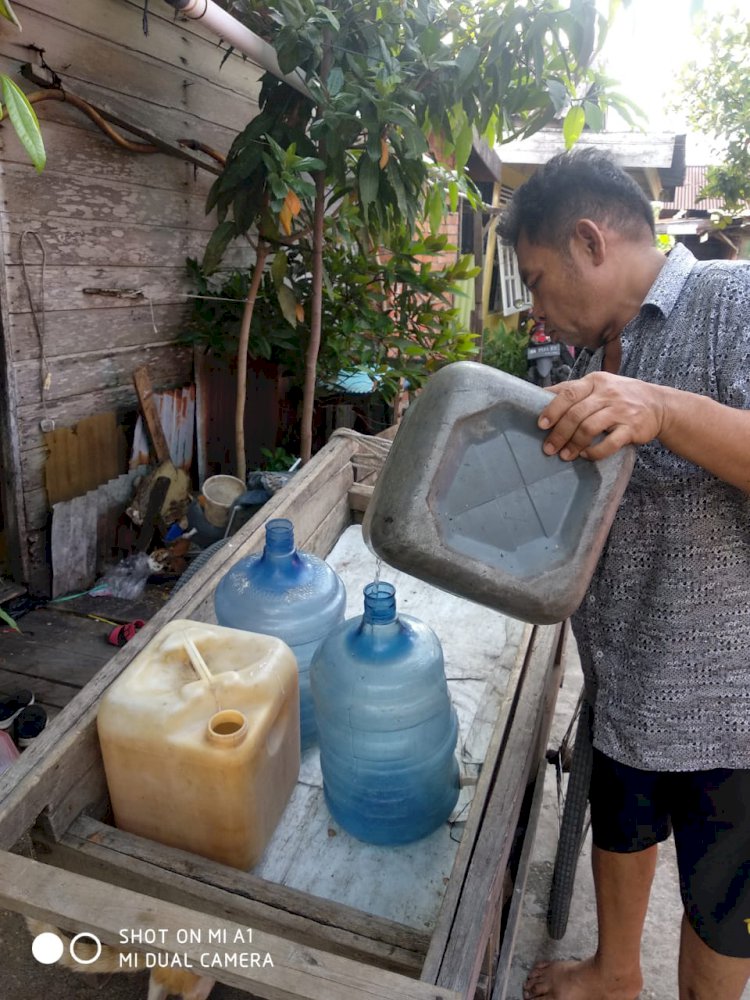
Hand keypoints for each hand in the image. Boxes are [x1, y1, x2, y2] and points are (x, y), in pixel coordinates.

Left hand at [538, 372, 666, 460]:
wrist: (659, 404)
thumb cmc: (620, 395)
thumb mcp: (598, 384)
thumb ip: (573, 389)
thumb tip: (539, 393)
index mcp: (595, 381)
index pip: (569, 393)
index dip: (553, 410)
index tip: (541, 425)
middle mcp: (607, 393)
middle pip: (576, 414)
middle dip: (559, 433)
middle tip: (549, 448)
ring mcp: (620, 410)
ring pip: (589, 428)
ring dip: (573, 444)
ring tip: (564, 455)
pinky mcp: (631, 428)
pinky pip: (609, 443)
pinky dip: (595, 452)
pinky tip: (586, 455)